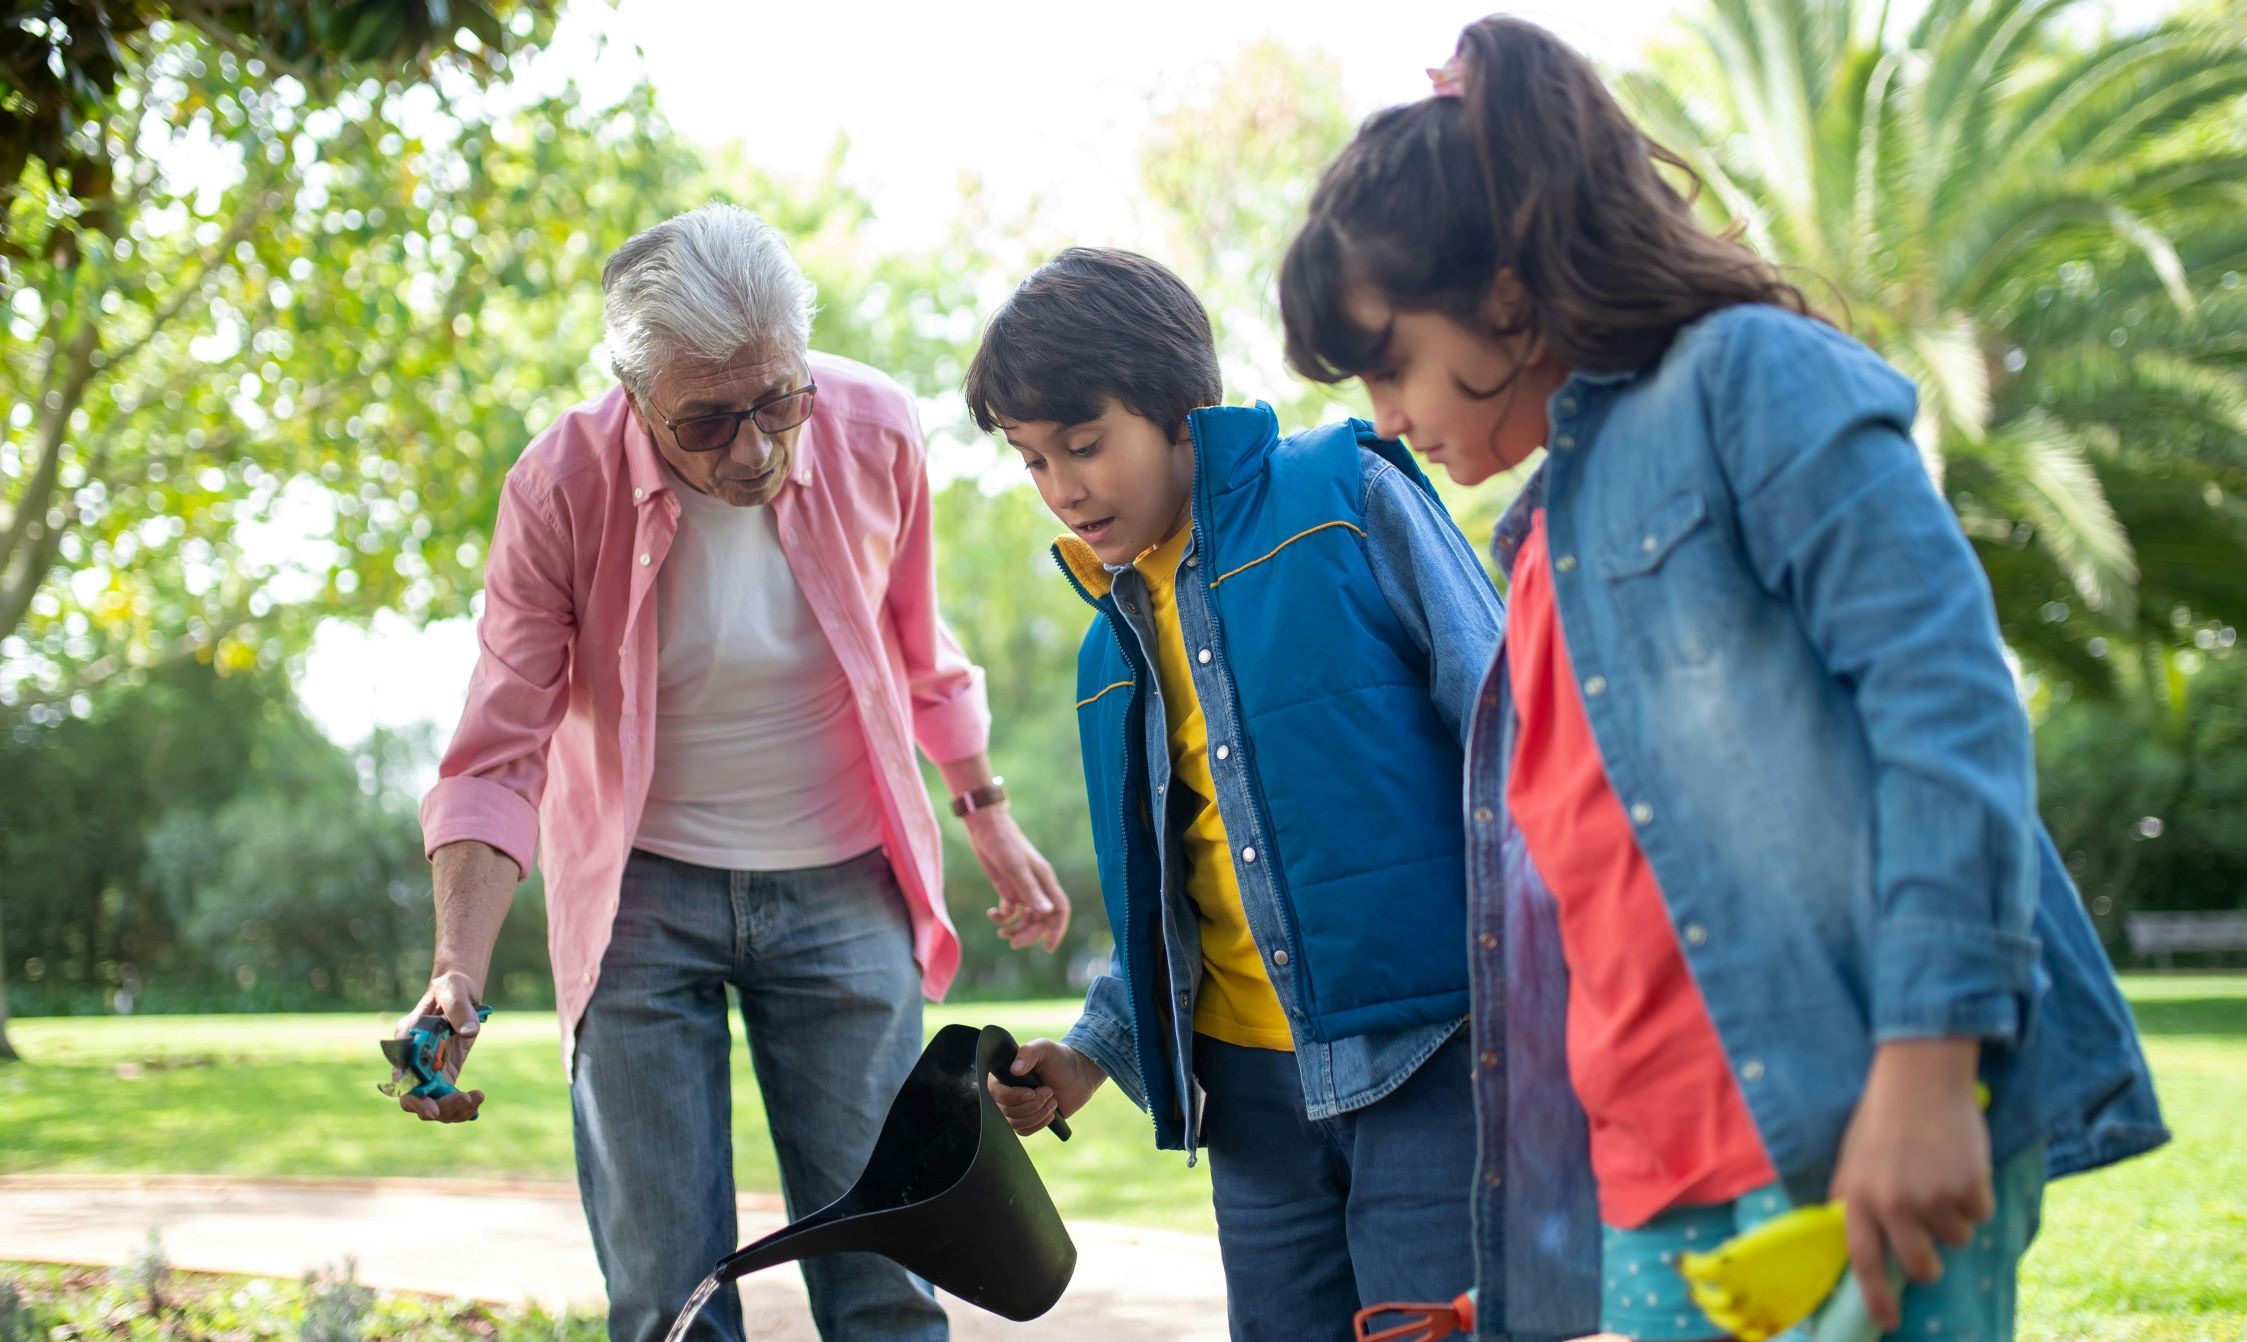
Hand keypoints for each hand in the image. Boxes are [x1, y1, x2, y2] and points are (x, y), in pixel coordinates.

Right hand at [391, 970, 486, 1123]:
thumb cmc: (452, 988)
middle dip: (439, 1108)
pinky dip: (461, 1104)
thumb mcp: (454, 991)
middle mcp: (413, 1061)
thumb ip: (460, 1010)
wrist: (461, 990)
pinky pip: (448, 1097)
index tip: (432, 1109)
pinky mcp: (445, 1072)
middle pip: (417, 1098)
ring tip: (477, 1098)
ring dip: (453, 1109)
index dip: (413, 1098)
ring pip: (433, 1103)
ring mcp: (429, 1070)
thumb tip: (470, 1032)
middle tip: (465, 1101)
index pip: (402, 1080)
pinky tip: (478, 1099)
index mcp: (406, 1043)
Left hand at [963, 807, 1071, 951]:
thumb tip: (1047, 913)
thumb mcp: (1015, 868)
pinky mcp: (1008, 887)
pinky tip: (991, 913)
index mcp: (1045, 881)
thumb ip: (1030, 891)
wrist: (985, 826)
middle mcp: (1037, 887)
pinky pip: (1011, 910)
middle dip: (1030, 934)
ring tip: (1002, 934)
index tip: (1047, 948)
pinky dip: (1002, 917)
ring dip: (1016, 929)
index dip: (1056, 930)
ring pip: (1027, 917)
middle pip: (1042, 919)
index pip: (1059, 911)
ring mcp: (1022, 888)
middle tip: (1013, 943)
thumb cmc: (1003, 843)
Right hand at [984, 1038, 1104, 1135]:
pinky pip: (1024, 1131)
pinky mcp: (1026, 1121)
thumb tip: (1014, 1070)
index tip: (1032, 1092)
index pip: (995, 1092)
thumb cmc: (1059, 1059)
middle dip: (1032, 1104)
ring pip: (1015, 1123)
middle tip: (1049, 1091)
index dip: (1013, 1096)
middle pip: (1006, 1110)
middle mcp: (1006, 1092)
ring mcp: (1015, 1108)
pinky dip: (1039, 1123)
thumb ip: (1028, 1053)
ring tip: (1053, 1100)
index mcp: (1005, 1074)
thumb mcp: (1045, 1049)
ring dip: (1038, 1114)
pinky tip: (1051, 1113)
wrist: (1078, 1076)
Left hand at [1829, 1039, 1991, 1329]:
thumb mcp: (1852, 1159)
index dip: (1877, 1298)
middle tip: (1930, 1244)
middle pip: (1920, 1266)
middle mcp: (1892, 1203)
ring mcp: (1932, 1197)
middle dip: (1928, 1264)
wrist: (1920, 1078)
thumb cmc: (1883, 1118)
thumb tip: (1857, 1245)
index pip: (1864, 1261)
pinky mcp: (1968, 1186)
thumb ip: (1854, 1200)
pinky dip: (1975, 1197)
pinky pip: (1980, 1214)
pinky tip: (1959, 1165)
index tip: (1888, 1321)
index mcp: (1857, 1196)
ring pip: (1956, 1239)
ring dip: (1954, 1218)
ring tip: (1940, 1177)